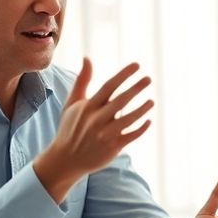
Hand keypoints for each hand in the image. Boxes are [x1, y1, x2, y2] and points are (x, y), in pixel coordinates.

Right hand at [33, 58, 152, 201]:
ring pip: (128, 119)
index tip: (137, 65)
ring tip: (152, 101)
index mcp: (88, 107)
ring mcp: (105, 134)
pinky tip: (148, 120)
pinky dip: (141, 128)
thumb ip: (82, 81)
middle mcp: (96, 119)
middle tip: (149, 79)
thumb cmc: (70, 128)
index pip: (109, 86)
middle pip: (120, 101)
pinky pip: (130, 136)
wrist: (65, 159)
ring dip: (142, 109)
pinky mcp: (112, 147)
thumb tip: (87, 58)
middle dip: (136, 88)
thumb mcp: (72, 103)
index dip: (124, 75)